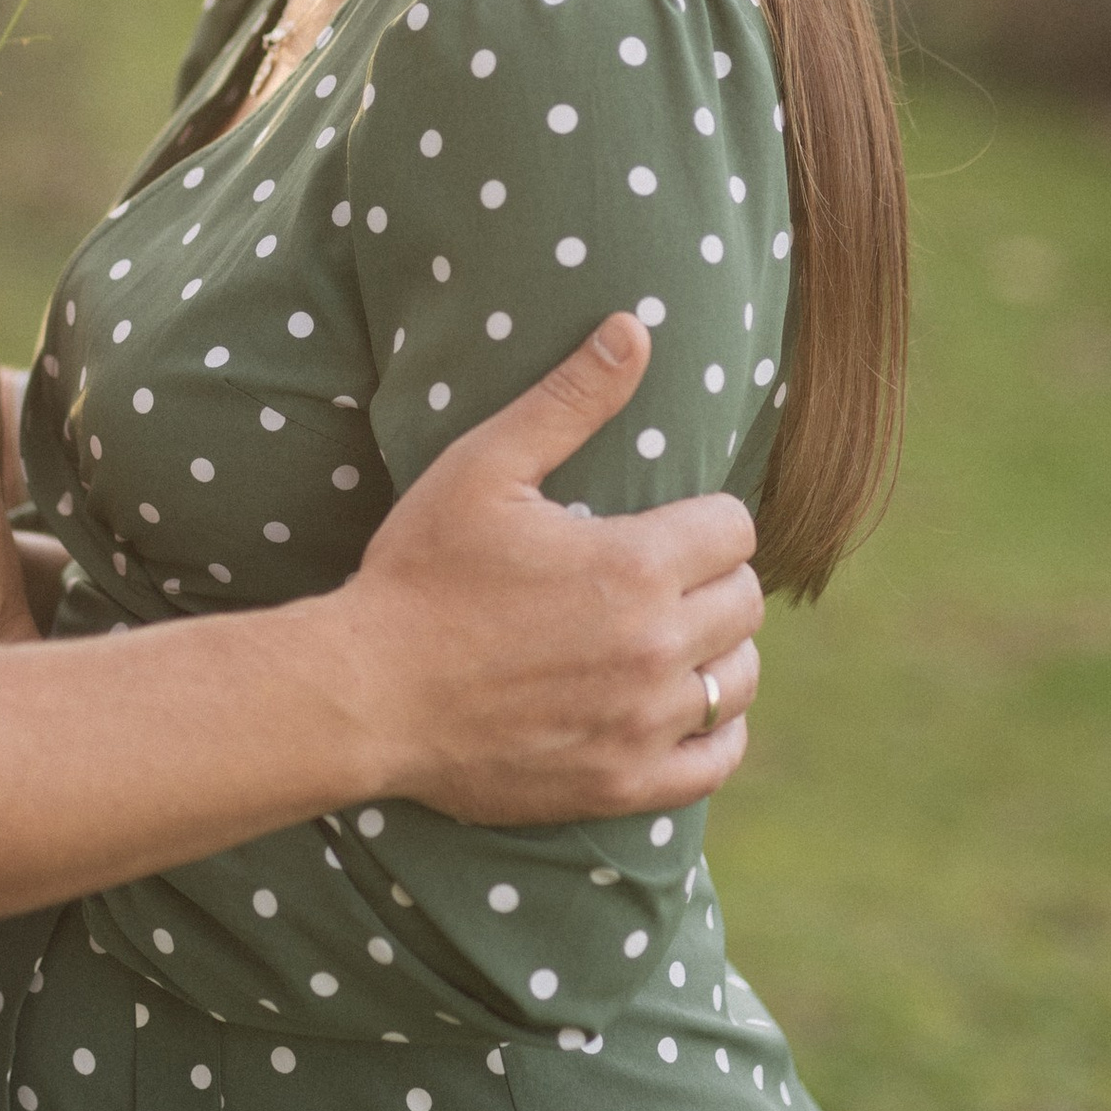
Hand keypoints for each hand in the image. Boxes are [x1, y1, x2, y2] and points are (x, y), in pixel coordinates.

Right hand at [346, 313, 761, 823]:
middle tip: (661, 578)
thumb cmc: (418, 573)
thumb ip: (569, 400)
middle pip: (746, 603)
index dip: (703, 519)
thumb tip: (635, 329)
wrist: (365, 694)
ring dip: (718, 653)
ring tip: (670, 638)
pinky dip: (714, 733)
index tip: (664, 525)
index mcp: (635, 565)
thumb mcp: (483, 466)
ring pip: (740, 679)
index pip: (734, 530)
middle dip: (712, 581)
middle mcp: (655, 647)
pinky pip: (716, 759)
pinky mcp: (622, 781)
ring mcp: (643, 722)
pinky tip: (684, 710)